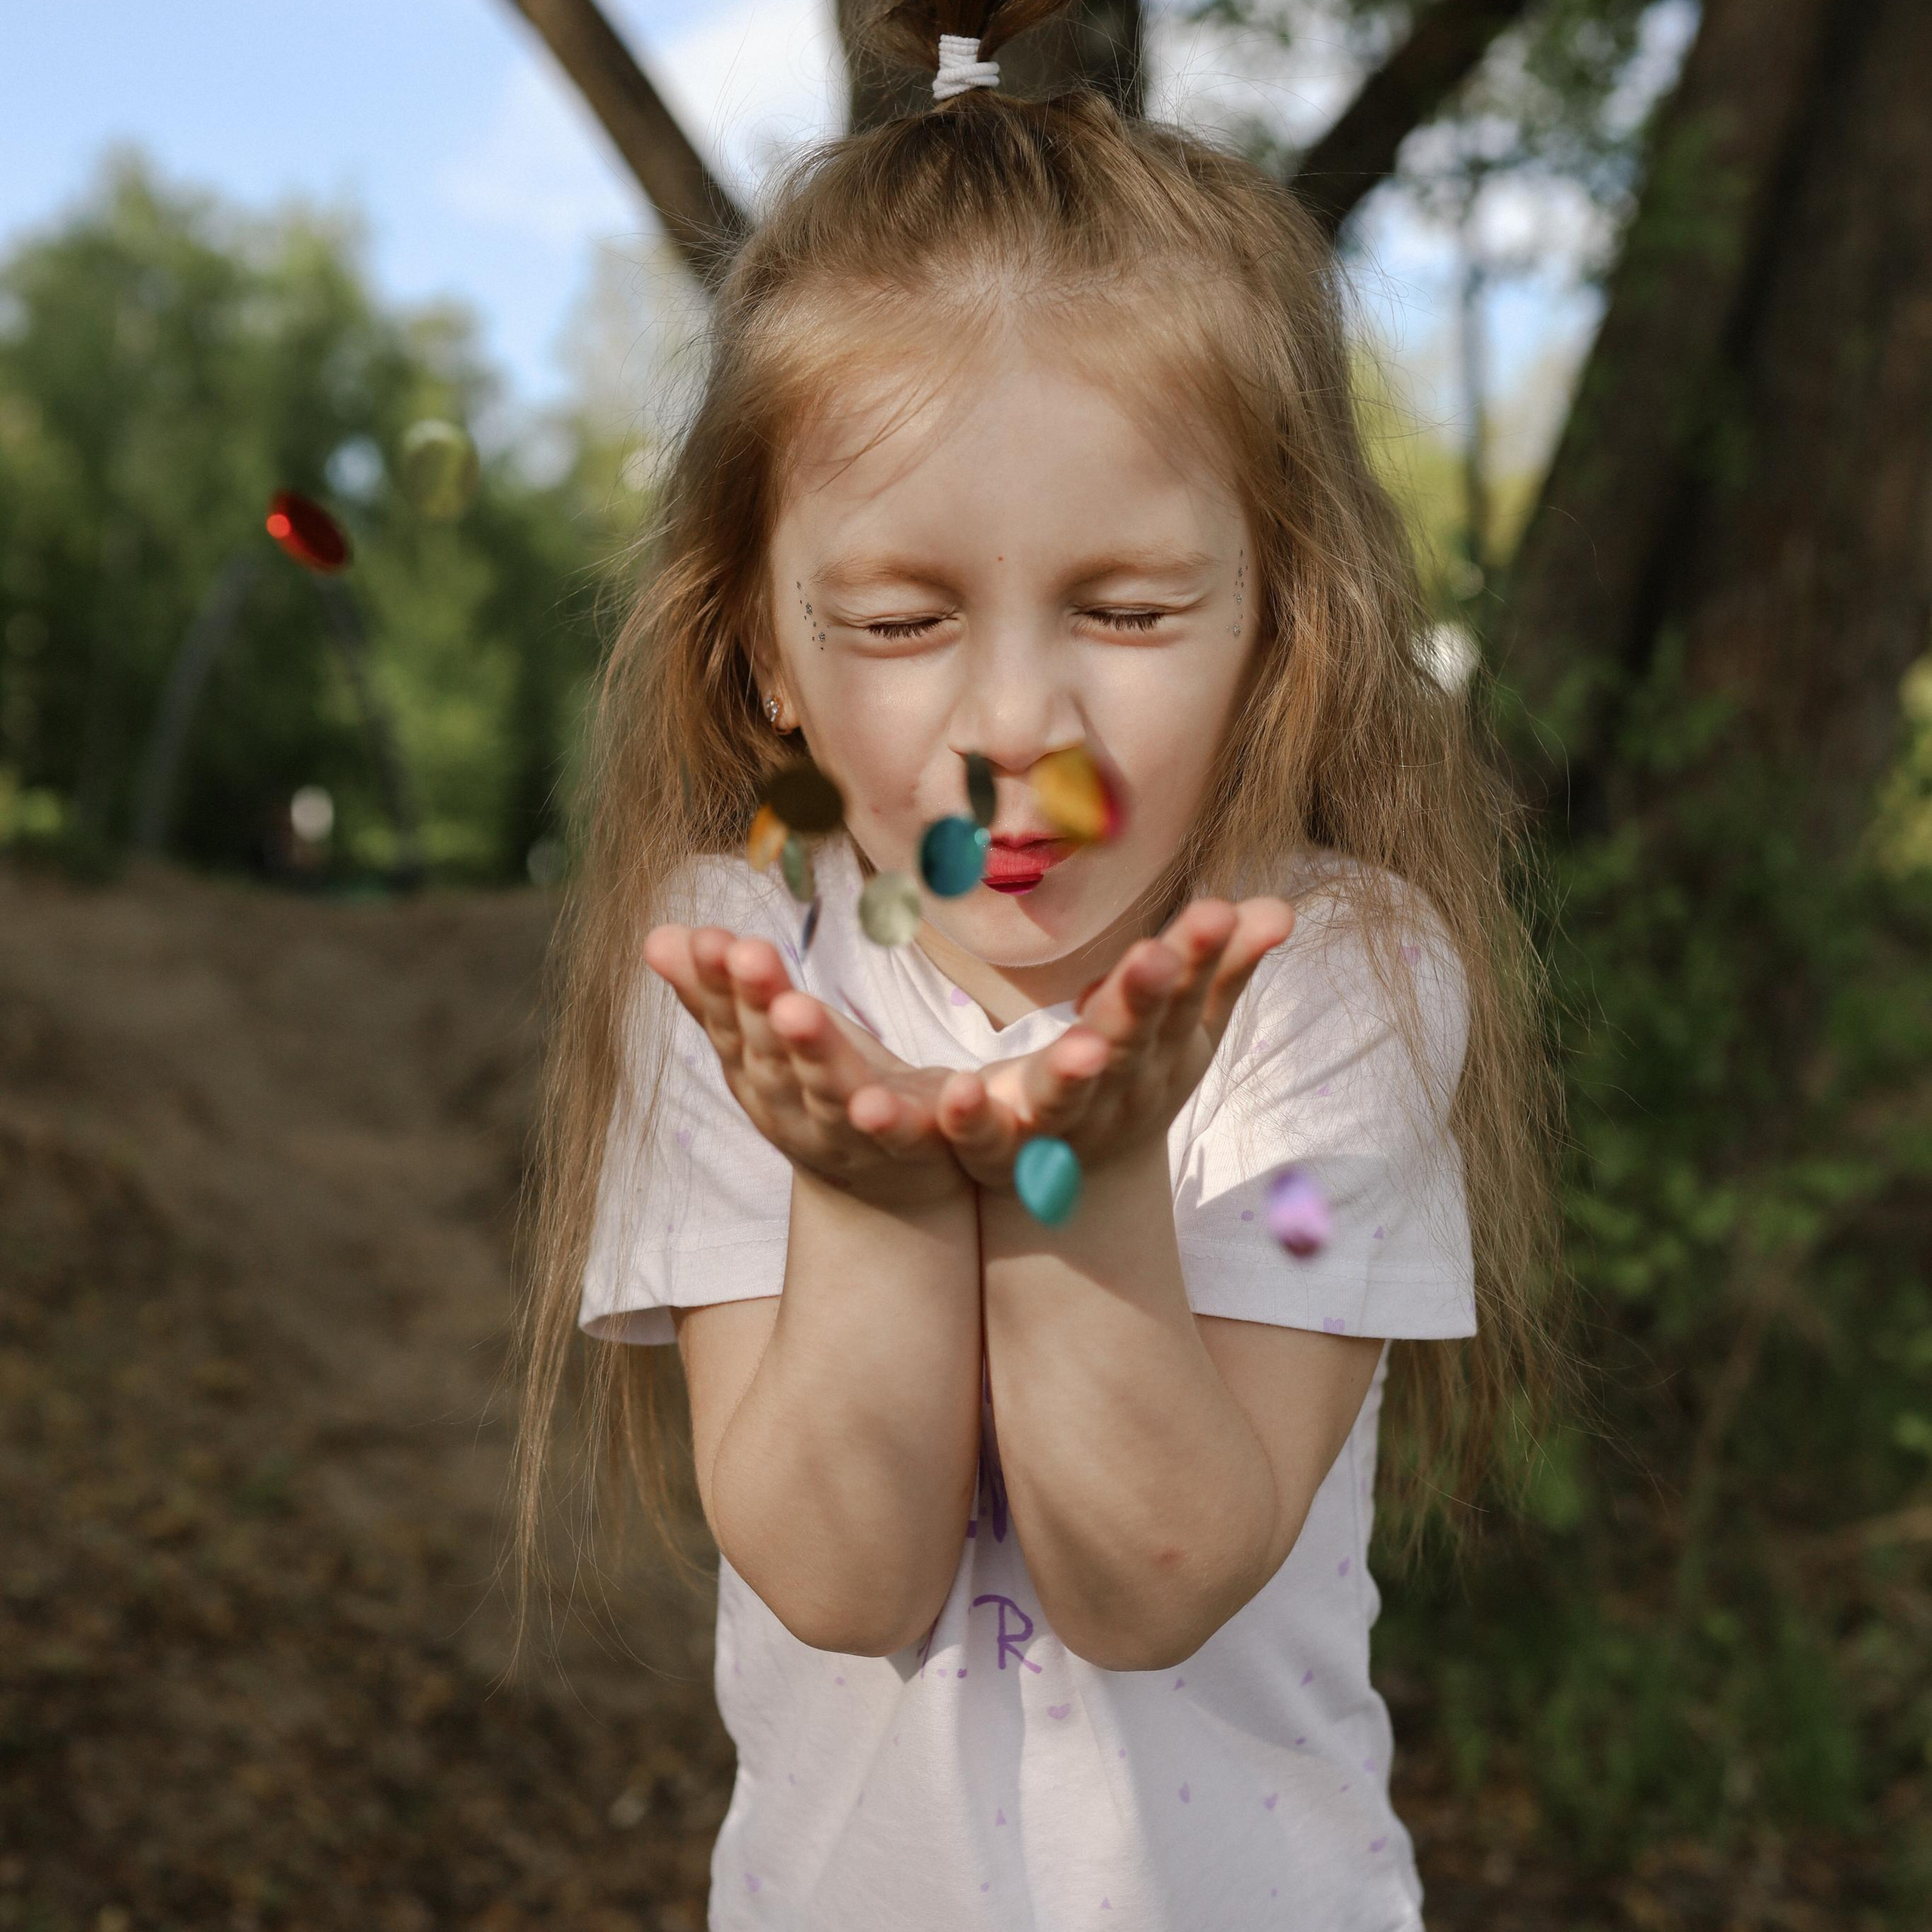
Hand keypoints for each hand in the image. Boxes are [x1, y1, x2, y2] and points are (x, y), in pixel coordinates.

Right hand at [644, 924, 967, 1211]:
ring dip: (814, 1053)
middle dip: (757, 1004)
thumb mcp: (766, 1040)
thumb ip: (717, 994)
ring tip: (796, 1010)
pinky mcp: (909, 1146)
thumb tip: (657, 937)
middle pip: (773, 1053)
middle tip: (748, 955)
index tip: (706, 939)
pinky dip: (892, 1116)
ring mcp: (849, 1134)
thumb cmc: (820, 1094)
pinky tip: (887, 1097)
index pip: (730, 1024)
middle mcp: (794, 1109)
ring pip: (830, 1091)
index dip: (715, 984)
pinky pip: (902, 1131)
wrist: (888, 1190)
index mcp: (758, 1075)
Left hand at [929, 897, 1295, 1191]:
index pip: (1182, 996)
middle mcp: (1117, 1090)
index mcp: (1161, 1049)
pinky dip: (969, 1119)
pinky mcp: (998, 1151)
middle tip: (1154, 957)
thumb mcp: (1183, 1024)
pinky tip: (956, 1089)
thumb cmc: (1135, 1076)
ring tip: (1082, 1047)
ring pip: (1065, 1095)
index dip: (1199, 956)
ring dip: (1074, 1071)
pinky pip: (982, 1138)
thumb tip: (1281, 906)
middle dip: (1142, 1000)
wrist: (1078, 1185)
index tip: (1216, 911)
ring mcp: (1059, 1125)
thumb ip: (1223, 966)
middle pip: (1130, 1041)